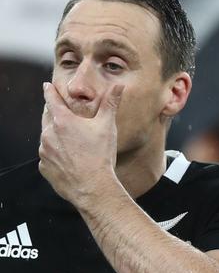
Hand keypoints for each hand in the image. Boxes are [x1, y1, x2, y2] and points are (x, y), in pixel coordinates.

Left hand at [39, 82, 123, 205]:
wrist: (93, 186)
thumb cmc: (101, 155)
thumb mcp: (108, 126)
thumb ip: (110, 104)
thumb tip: (119, 86)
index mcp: (63, 121)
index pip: (51, 100)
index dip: (50, 91)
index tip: (47, 86)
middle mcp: (49, 134)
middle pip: (47, 117)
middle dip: (53, 113)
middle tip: (63, 113)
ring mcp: (45, 152)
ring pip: (47, 137)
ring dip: (55, 134)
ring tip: (71, 140)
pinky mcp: (45, 167)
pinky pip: (48, 155)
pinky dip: (55, 153)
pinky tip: (69, 157)